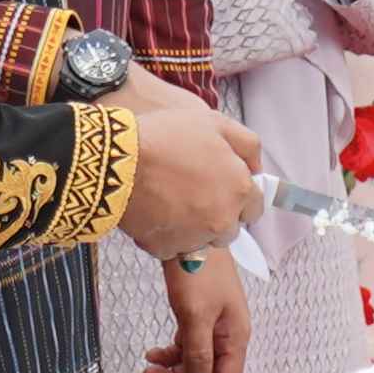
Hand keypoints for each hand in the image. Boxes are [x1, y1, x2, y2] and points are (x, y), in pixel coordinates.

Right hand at [104, 71, 266, 255]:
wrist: (116, 160)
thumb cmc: (166, 137)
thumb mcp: (214, 123)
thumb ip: (247, 145)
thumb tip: (257, 167)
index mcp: (238, 189)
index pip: (254, 207)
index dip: (239, 195)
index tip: (221, 186)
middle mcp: (222, 220)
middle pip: (230, 228)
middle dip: (217, 214)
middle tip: (192, 191)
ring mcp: (195, 238)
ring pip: (203, 240)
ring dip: (194, 227)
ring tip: (171, 201)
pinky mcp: (167, 249)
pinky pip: (174, 247)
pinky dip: (167, 235)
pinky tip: (154, 212)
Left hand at [146, 250, 251, 372]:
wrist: (188, 233)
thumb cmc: (196, 272)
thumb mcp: (195, 316)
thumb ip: (198, 355)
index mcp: (234, 337)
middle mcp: (227, 335)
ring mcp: (212, 326)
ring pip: (194, 364)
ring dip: (171, 372)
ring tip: (146, 369)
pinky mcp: (198, 316)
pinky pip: (186, 347)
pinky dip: (169, 354)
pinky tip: (151, 354)